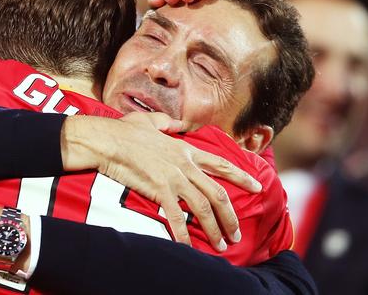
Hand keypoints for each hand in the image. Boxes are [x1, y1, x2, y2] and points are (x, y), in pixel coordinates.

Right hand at [61, 113, 261, 250]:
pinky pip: (176, 216)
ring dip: (214, 228)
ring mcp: (174, 178)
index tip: (257, 186)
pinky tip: (189, 246)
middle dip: (230, 216)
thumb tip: (175, 124)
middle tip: (237, 233)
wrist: (109, 141)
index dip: (241, 177)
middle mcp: (185, 165)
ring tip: (221, 245)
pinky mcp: (160, 190)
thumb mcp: (152, 121)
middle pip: (217, 193)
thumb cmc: (126, 130)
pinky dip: (184, 233)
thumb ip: (167, 124)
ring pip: (203, 208)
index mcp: (186, 150)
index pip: (221, 164)